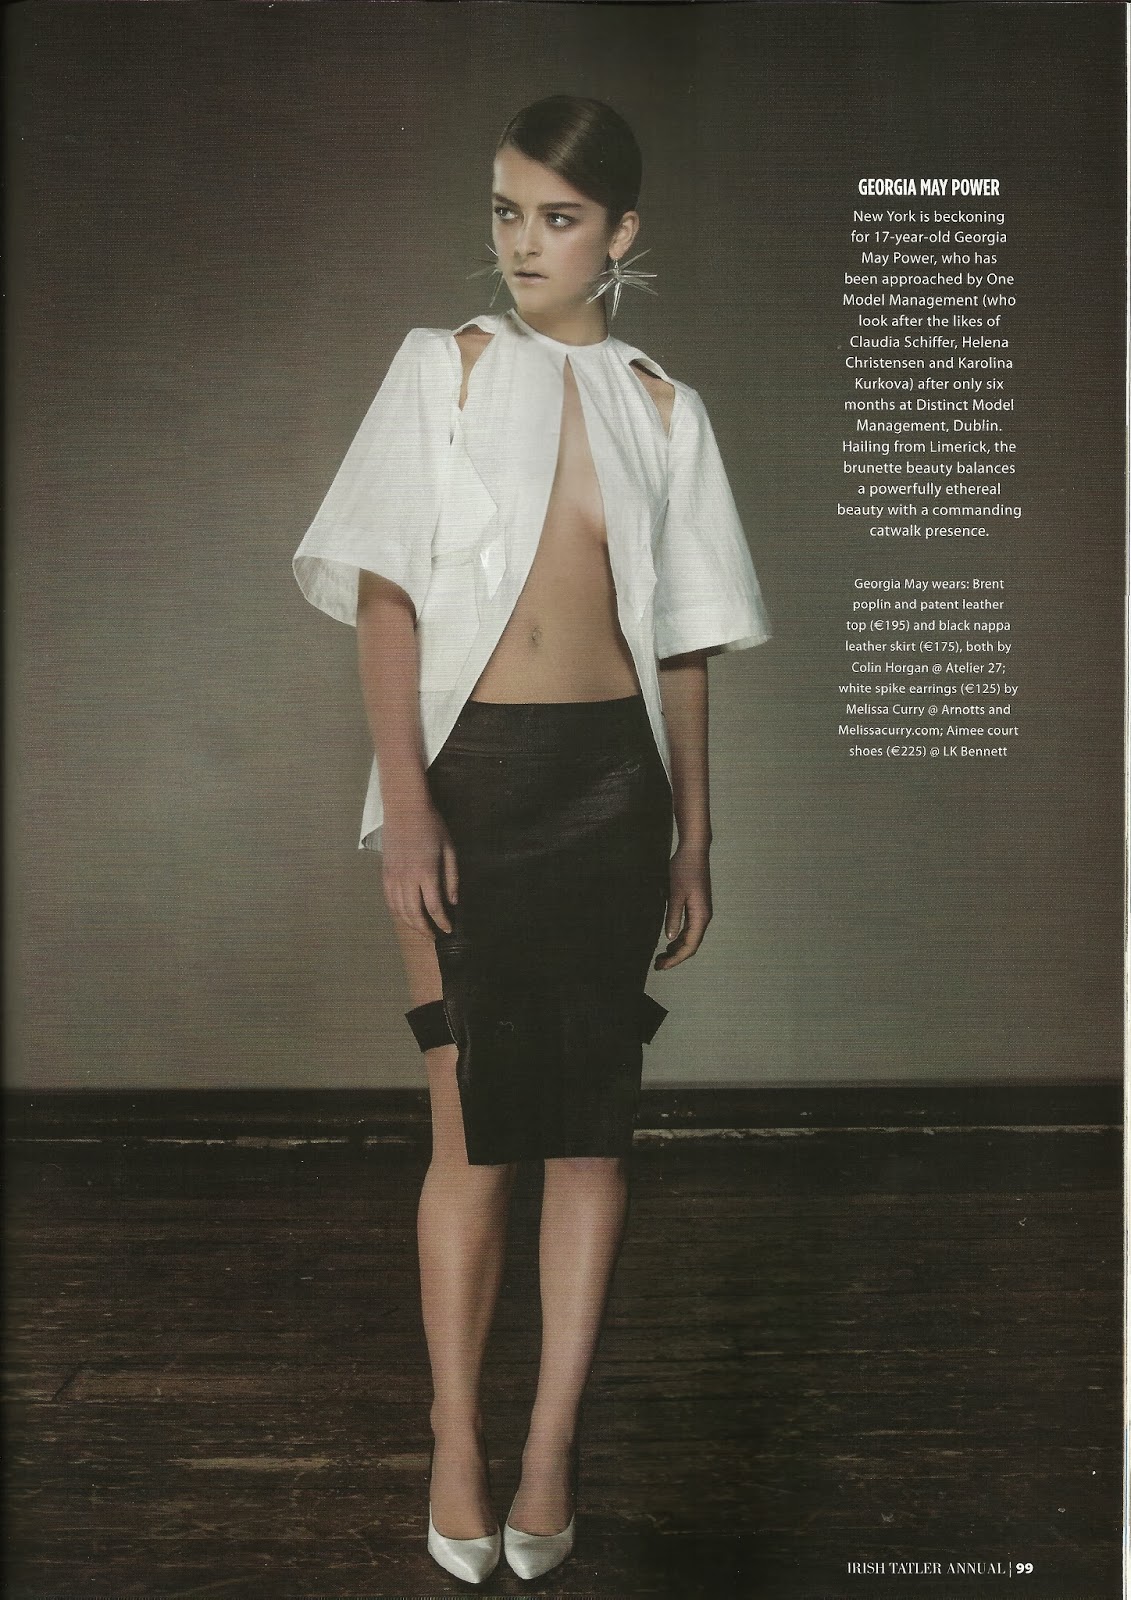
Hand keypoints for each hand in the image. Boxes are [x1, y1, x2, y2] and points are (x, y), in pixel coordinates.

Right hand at [380, 799, 459, 936]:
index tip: (449, 929)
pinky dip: (397, 912)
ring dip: (411, 924)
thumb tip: (453, 901)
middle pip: (414, 913)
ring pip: (399, 910)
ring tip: (422, 930)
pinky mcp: (385, 873)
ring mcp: (393, 876)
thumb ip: (451, 877)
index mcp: (426, 872)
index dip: (442, 921)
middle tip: (435, 937)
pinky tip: (405, 916)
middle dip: (425, 929)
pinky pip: (389, 900)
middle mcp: (407, 878)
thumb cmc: (432, 826)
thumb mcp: (449, 849)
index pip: (434, 906)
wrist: (405, 808)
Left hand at [653, 842, 712, 969]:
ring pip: (690, 938)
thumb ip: (673, 916)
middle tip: (657, 966)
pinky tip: (668, 942)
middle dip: (675, 957)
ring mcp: (701, 912)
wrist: (693, 851)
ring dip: (676, 949)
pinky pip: (689, 929)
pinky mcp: (696, 906)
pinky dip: (678, 938)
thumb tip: (669, 938)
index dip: (676, 959)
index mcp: (701, 916)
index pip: (690, 946)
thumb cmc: (684, 870)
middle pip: (691, 945)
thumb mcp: (675, 894)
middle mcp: (703, 917)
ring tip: (660, 957)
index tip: (662, 966)